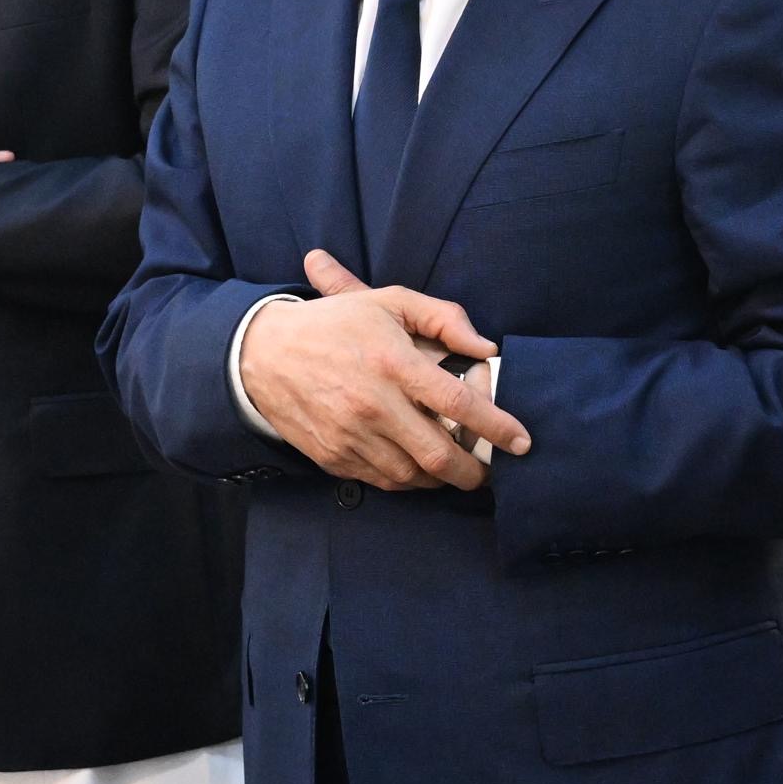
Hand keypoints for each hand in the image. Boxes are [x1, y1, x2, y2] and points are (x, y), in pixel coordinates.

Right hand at [239, 248, 533, 492]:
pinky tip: (418, 467)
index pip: (458, 405)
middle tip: (489, 470)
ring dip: (442, 479)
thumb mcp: (388, 301)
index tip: (521, 442)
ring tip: (455, 468)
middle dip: (475, 471)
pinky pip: (384, 481)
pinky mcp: (334, 457)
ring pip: (413, 476)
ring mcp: (351, 436)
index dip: (497, 427)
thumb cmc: (334, 324)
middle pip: (439, 455)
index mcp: (392, 363)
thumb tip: (485, 346)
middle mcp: (374, 405)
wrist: (261, 354)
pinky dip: (409, 480)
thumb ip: (443, 317)